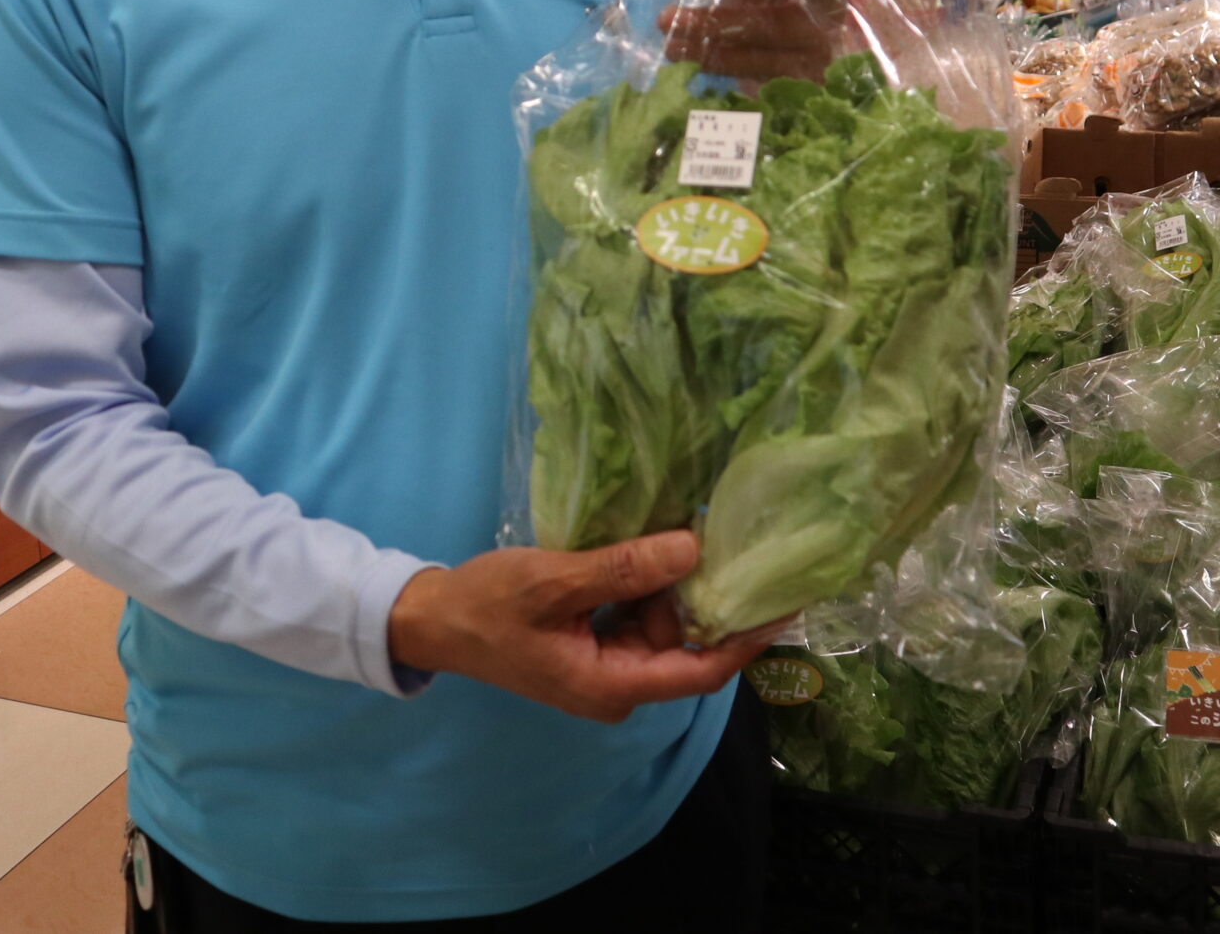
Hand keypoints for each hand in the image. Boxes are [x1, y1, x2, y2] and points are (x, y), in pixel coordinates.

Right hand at [387, 529, 781, 722]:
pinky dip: (649, 586)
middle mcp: (619, 686)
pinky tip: (653, 546)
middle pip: (687, 644)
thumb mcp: (555, 582)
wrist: (433, 619)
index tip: (785, 600)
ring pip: (664, 626)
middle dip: (706, 596)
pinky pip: (639, 617)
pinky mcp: (595, 645)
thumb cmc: (488, 606)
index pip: (703, 670)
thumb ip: (624, 569)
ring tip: (691, 532)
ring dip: (674, 586)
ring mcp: (607, 667)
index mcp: (613, 686)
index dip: (748, 637)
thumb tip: (693, 550)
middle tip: (726, 539)